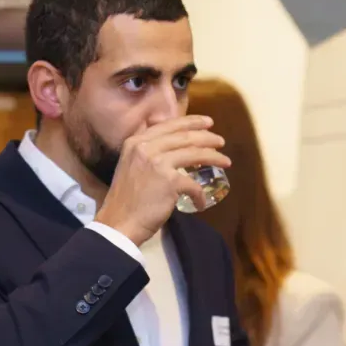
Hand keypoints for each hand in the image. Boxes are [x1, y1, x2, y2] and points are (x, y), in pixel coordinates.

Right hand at [95, 116, 230, 245]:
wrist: (119, 222)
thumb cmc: (127, 199)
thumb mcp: (132, 165)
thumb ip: (148, 152)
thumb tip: (172, 146)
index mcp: (136, 141)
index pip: (168, 125)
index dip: (191, 122)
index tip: (207, 123)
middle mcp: (145, 147)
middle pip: (184, 137)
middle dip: (207, 137)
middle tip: (221, 141)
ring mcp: (157, 163)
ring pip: (194, 154)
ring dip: (214, 157)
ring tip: (226, 161)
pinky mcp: (169, 181)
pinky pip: (193, 185)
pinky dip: (200, 195)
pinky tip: (201, 202)